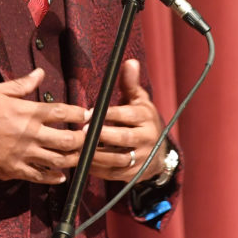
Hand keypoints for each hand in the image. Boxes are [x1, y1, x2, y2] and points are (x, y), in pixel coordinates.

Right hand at [0, 68, 89, 183]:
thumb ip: (20, 84)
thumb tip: (39, 73)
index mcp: (26, 112)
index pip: (62, 111)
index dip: (80, 113)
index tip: (87, 114)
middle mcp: (29, 134)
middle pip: (68, 139)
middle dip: (83, 139)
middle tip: (89, 137)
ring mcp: (23, 154)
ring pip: (58, 160)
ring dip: (72, 158)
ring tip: (79, 155)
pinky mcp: (14, 170)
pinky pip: (40, 177)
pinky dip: (54, 177)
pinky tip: (60, 174)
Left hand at [88, 59, 166, 182]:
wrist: (159, 151)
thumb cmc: (141, 119)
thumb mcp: (139, 100)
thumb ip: (130, 83)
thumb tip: (130, 62)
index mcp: (146, 117)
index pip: (127, 115)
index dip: (108, 114)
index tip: (89, 113)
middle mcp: (147, 138)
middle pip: (123, 138)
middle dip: (101, 135)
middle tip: (81, 131)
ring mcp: (141, 158)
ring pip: (117, 158)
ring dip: (96, 154)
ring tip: (78, 148)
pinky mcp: (134, 175)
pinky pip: (113, 173)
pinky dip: (96, 169)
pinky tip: (82, 161)